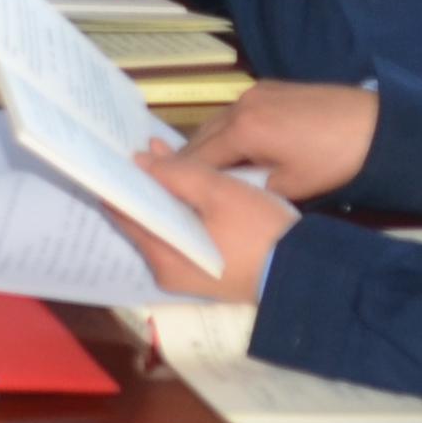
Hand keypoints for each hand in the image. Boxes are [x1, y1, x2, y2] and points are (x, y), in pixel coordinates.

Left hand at [132, 140, 300, 302]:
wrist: (308, 271)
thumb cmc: (260, 231)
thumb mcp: (220, 193)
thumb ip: (177, 174)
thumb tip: (138, 160)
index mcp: (162, 257)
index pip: (124, 213)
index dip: (120, 181)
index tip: (113, 153)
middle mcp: (166, 271)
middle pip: (144, 219)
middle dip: (142, 184)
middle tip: (136, 148)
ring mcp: (188, 274)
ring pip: (164, 224)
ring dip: (163, 193)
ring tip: (159, 155)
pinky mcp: (208, 271)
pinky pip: (182, 234)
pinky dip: (180, 209)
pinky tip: (184, 184)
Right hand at [172, 80, 380, 203]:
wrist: (378, 124)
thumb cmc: (335, 161)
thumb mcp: (291, 188)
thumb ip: (251, 188)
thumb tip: (231, 190)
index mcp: (243, 130)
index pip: (197, 158)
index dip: (177, 177)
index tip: (164, 194)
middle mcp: (240, 104)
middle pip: (200, 136)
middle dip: (188, 160)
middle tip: (178, 185)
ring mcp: (255, 91)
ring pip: (217, 122)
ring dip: (209, 144)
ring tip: (208, 170)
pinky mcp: (270, 87)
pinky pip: (236, 111)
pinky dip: (228, 130)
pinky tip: (236, 147)